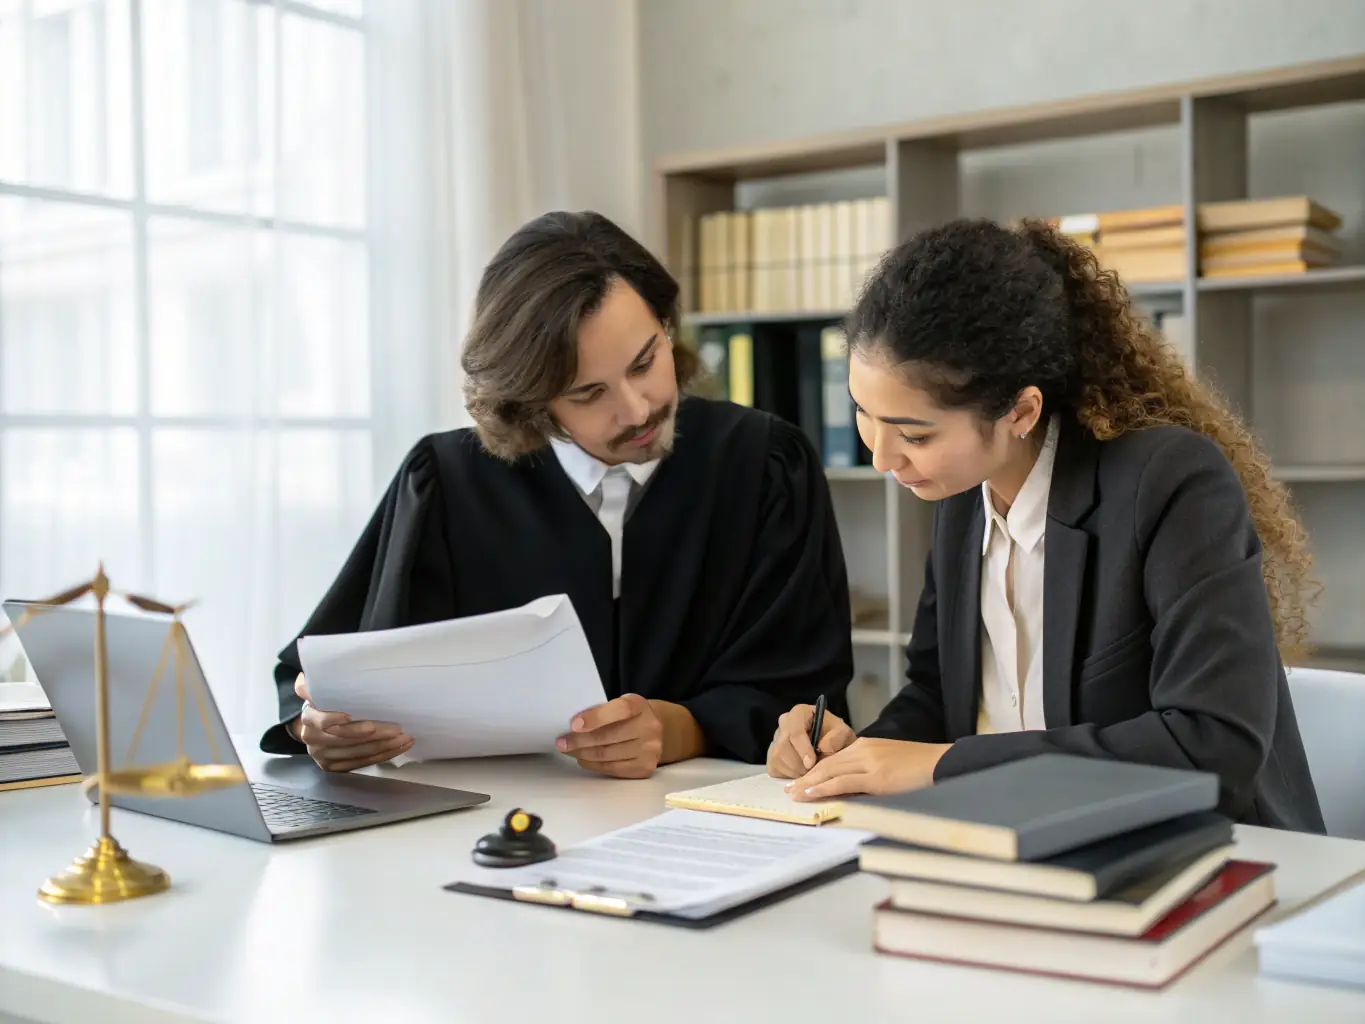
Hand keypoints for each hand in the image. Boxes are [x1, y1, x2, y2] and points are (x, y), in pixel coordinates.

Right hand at [290, 673, 412, 772]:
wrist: (315, 725)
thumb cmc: (326, 701)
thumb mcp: (321, 687)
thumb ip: (321, 680)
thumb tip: (325, 667)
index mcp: (308, 717)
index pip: (322, 722)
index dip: (336, 720)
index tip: (352, 716)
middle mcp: (312, 739)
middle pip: (345, 739)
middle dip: (374, 734)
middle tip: (397, 728)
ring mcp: (322, 755)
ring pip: (357, 753)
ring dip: (384, 746)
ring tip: (405, 737)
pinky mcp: (333, 767)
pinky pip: (362, 763)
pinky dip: (383, 756)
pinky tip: (400, 747)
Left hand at [556, 693, 665, 778]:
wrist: (656, 731)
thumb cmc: (628, 716)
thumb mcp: (619, 704)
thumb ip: (601, 711)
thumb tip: (571, 727)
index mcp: (639, 706)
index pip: (619, 710)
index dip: (595, 718)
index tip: (574, 725)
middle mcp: (649, 728)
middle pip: (608, 737)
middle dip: (579, 741)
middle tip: (561, 742)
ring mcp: (649, 750)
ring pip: (607, 755)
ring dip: (582, 754)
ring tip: (568, 751)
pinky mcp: (644, 768)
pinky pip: (612, 769)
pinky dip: (593, 765)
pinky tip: (583, 759)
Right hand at [766, 703, 855, 778]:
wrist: (831, 743)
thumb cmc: (835, 735)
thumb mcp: (842, 733)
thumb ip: (835, 738)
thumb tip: (822, 748)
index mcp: (799, 713)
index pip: (795, 731)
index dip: (802, 749)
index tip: (811, 763)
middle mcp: (784, 723)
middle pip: (782, 747)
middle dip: (798, 764)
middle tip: (813, 772)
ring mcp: (776, 738)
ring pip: (777, 759)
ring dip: (794, 771)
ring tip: (809, 773)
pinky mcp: (772, 754)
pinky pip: (774, 767)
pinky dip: (788, 775)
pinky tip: (800, 773)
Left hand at [786, 738, 950, 800]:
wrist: (942, 763)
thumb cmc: (920, 768)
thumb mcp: (889, 764)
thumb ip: (869, 772)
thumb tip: (852, 788)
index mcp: (867, 746)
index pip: (834, 758)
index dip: (815, 770)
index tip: (802, 780)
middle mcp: (864, 750)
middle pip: (827, 764)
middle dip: (806, 778)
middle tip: (790, 789)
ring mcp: (870, 763)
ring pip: (831, 772)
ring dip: (809, 784)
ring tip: (794, 794)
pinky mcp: (877, 778)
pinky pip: (844, 782)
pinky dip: (825, 788)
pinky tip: (812, 793)